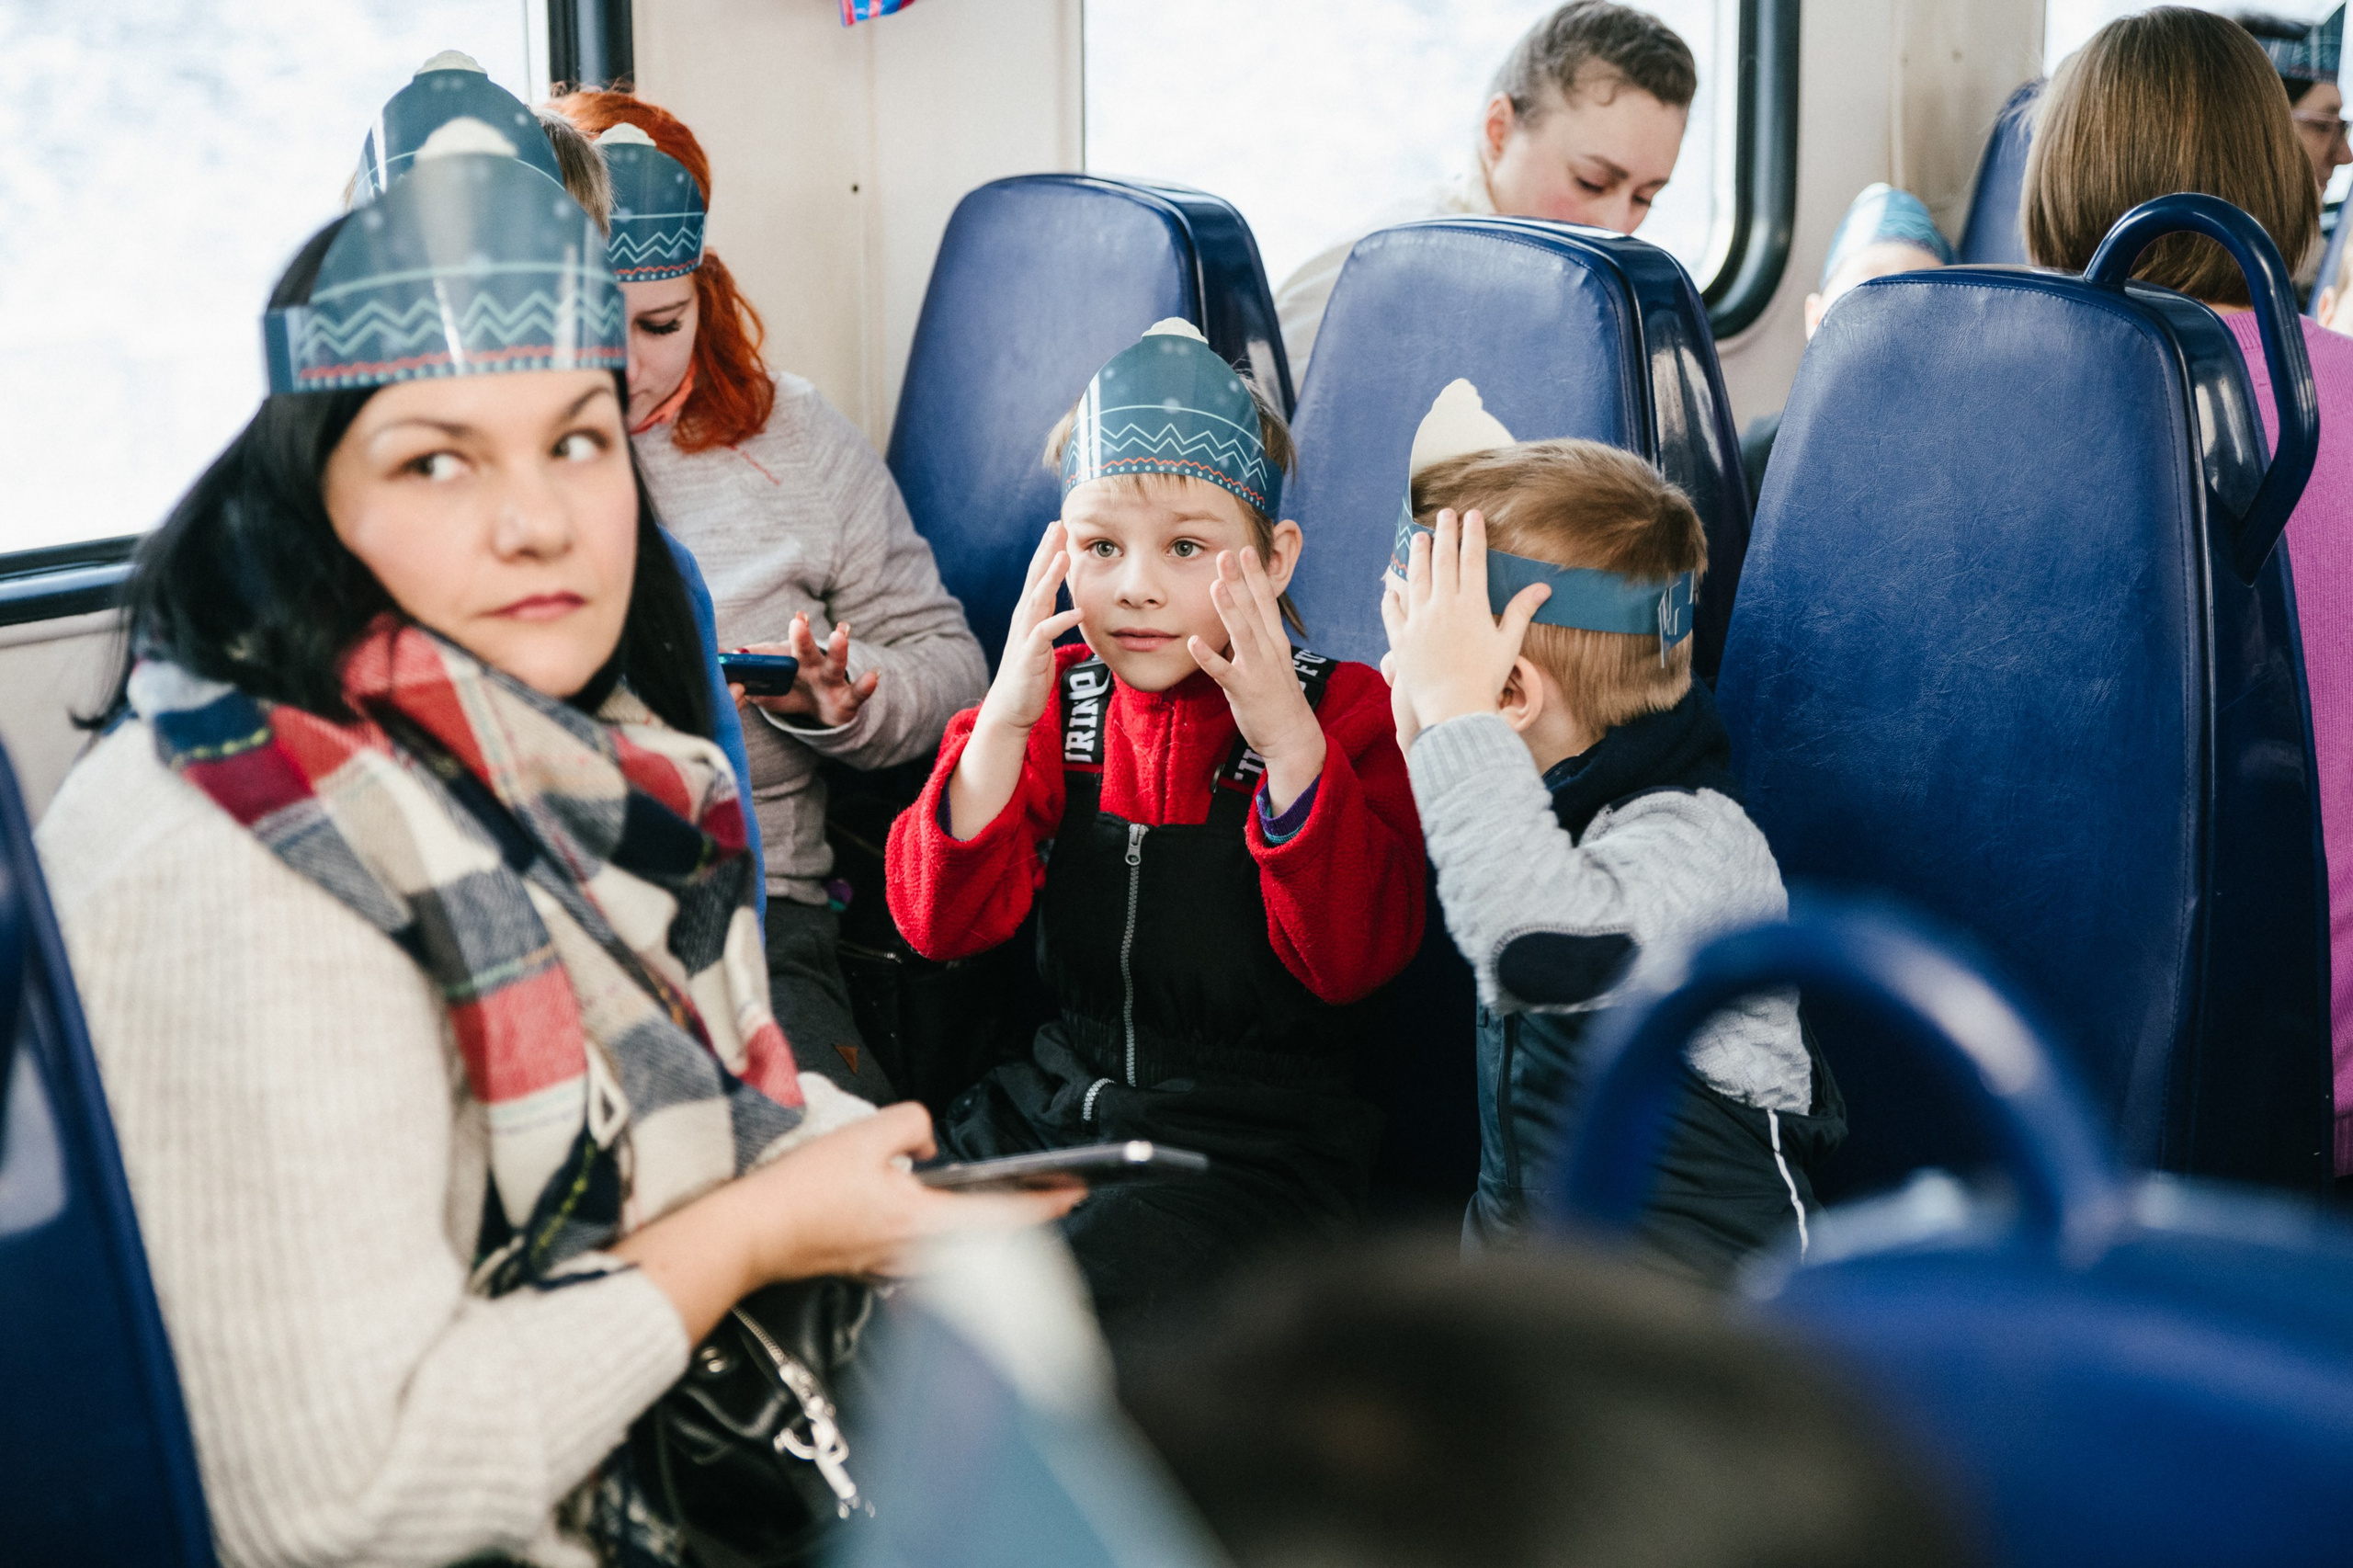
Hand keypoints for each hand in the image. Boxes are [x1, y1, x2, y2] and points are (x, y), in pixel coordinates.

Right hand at [609, 1101, 1082, 1339]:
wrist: (752, 1236)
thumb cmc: (803, 1192)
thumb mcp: (866, 1137)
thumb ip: (912, 1126)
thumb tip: (926, 1147)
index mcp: (924, 1223)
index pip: (1004, 1215)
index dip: (1046, 1204)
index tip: (1077, 1192)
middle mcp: (918, 1254)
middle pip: (989, 1238)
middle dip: (1022, 1217)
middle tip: (1051, 1195)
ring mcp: (895, 1266)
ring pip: (959, 1247)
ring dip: (986, 1227)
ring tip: (1005, 1202)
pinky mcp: (874, 1267)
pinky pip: (926, 1251)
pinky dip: (948, 1233)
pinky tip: (940, 1214)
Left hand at [741, 615, 879, 726]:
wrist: (821, 713)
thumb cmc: (792, 694)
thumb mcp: (766, 690)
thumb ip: (745, 679)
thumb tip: (720, 661)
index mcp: (791, 661)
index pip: (786, 644)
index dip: (792, 629)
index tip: (798, 616)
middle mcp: (813, 666)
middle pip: (806, 650)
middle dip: (803, 637)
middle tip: (798, 621)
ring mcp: (831, 681)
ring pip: (834, 665)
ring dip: (838, 650)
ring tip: (840, 633)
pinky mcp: (847, 700)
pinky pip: (857, 693)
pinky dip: (865, 685)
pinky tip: (874, 675)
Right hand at [977, 521, 1084, 739]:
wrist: (1010, 708)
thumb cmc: (1029, 675)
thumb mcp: (1042, 641)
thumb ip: (1051, 620)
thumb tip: (1069, 605)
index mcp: (1029, 615)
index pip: (1038, 575)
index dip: (1047, 550)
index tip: (1059, 526)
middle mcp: (1024, 620)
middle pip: (1034, 578)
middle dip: (1046, 551)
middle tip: (1058, 524)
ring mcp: (1025, 637)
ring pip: (1037, 600)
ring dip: (1050, 578)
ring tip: (1064, 556)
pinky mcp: (1029, 656)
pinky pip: (1045, 634)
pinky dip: (1061, 621)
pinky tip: (1078, 611)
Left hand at [1191, 545, 1325, 813]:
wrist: (1293, 738)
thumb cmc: (1278, 701)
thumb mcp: (1268, 665)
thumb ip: (1252, 643)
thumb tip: (1235, 624)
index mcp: (1276, 643)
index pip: (1266, 602)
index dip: (1255, 576)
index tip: (1247, 551)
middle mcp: (1270, 651)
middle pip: (1254, 610)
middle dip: (1241, 581)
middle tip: (1228, 553)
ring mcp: (1259, 670)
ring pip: (1242, 634)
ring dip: (1229, 609)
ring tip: (1215, 586)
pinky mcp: (1246, 691)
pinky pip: (1224, 672)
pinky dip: (1209, 657)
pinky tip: (1193, 642)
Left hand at [1380, 509, 1550, 736]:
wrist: (1454, 708)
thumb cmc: (1486, 678)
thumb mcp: (1508, 643)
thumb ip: (1521, 612)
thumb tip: (1543, 587)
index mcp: (1471, 605)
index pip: (1472, 560)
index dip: (1472, 535)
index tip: (1472, 514)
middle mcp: (1442, 606)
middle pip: (1442, 560)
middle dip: (1444, 533)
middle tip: (1443, 513)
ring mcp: (1418, 621)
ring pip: (1416, 578)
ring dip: (1417, 555)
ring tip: (1418, 537)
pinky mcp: (1400, 639)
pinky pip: (1392, 612)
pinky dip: (1391, 598)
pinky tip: (1391, 588)